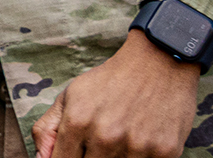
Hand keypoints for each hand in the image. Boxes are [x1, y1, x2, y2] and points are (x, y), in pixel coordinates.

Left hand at [32, 32, 202, 157]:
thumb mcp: (70, 96)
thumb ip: (48, 129)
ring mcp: (136, 147)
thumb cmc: (110, 82)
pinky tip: (139, 144)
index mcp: (77, 122)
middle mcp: (105, 137)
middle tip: (98, 145)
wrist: (158, 63)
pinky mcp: (165, 152)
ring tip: (119, 141)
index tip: (75, 153)